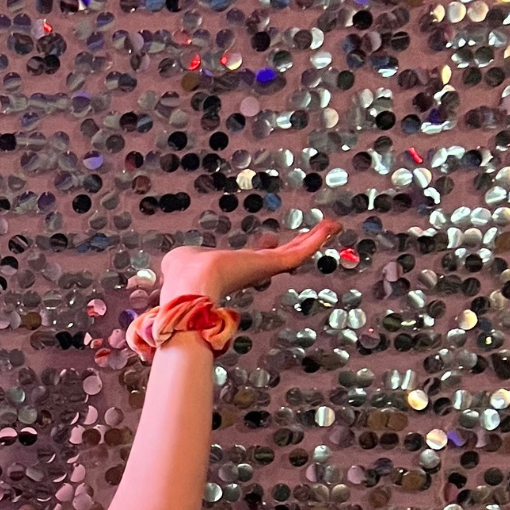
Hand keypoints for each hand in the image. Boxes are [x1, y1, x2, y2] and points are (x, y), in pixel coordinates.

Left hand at [159, 215, 341, 304]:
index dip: (261, 249)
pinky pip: (300, 252)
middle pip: (279, 257)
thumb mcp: (182, 258)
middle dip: (296, 245)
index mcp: (231, 269)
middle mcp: (251, 270)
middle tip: (314, 234)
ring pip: (295, 254)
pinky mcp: (274, 264)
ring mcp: (264, 268)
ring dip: (315, 239)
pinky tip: (332, 226)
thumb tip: (177, 260)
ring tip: (332, 227)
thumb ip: (185, 259)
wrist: (194, 282)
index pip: (251, 259)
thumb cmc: (183, 272)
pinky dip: (318, 238)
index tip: (269, 239)